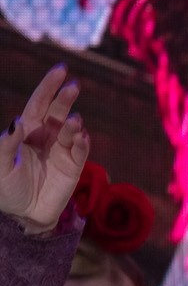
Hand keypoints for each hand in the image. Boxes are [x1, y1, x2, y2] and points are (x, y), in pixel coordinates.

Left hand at [0, 66, 90, 227]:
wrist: (22, 214)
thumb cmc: (5, 187)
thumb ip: (6, 143)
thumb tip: (18, 121)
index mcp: (27, 131)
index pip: (39, 104)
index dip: (49, 87)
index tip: (61, 71)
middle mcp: (46, 136)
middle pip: (57, 111)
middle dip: (65, 98)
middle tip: (73, 86)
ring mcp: (62, 151)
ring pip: (70, 129)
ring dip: (73, 123)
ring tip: (74, 122)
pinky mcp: (74, 167)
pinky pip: (80, 150)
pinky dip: (82, 142)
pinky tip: (80, 136)